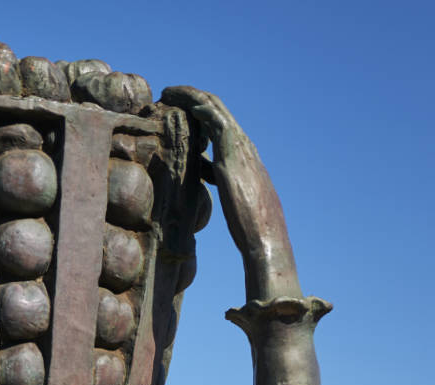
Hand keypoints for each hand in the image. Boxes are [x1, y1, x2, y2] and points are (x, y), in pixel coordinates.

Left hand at [160, 86, 299, 300]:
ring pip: (213, 108)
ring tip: (167, 93)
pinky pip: (211, 117)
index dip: (203, 119)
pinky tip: (175, 100)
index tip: (183, 117)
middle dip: (194, 101)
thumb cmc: (252, 233)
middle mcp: (246, 148)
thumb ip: (224, 190)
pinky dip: (193, 104)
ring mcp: (240, 148)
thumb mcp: (235, 204)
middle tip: (170, 97)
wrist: (267, 241)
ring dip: (189, 96)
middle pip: (219, 112)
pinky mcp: (231, 153)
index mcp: (248, 160)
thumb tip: (211, 189)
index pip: (225, 129)